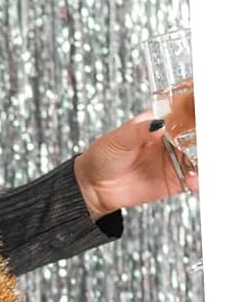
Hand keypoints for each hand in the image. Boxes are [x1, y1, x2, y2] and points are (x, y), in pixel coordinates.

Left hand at [74, 109, 198, 219]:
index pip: (181, 116)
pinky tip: (195, 180)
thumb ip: (138, 131)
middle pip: (196, 136)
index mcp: (156, 124)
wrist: (93, 186)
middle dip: (205, 138)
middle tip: (207, 142)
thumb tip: (158, 124)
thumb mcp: (117, 140)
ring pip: (198, 158)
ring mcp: (173, 161)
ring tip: (203, 163)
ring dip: (204, 160)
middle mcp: (169, 141)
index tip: (203, 117)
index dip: (194, 115)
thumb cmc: (102, 157)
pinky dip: (198, 180)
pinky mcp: (174, 181)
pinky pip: (193, 180)